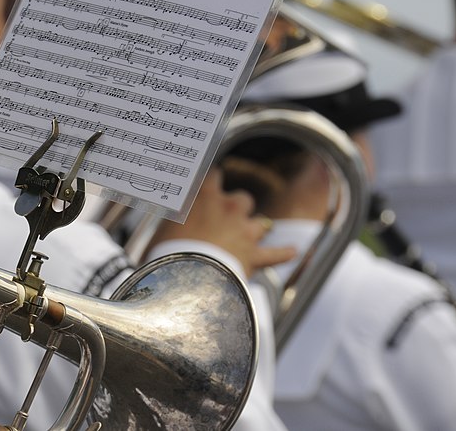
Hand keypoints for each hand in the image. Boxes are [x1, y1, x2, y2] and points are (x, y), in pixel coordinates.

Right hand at [150, 168, 294, 277]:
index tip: (207, 187)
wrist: (187, 280)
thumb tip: (168, 207)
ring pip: (261, 222)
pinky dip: (284, 253)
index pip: (214, 174)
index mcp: (205, 196)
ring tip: (248, 235)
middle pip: (241, 198)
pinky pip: (276, 254)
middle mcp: (229, 208)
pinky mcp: (255, 255)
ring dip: (255, 228)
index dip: (212, 182)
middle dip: (236, 208)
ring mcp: (245, 231)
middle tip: (223, 219)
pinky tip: (293, 251)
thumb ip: (172, 214)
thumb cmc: (167, 252)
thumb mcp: (162, 227)